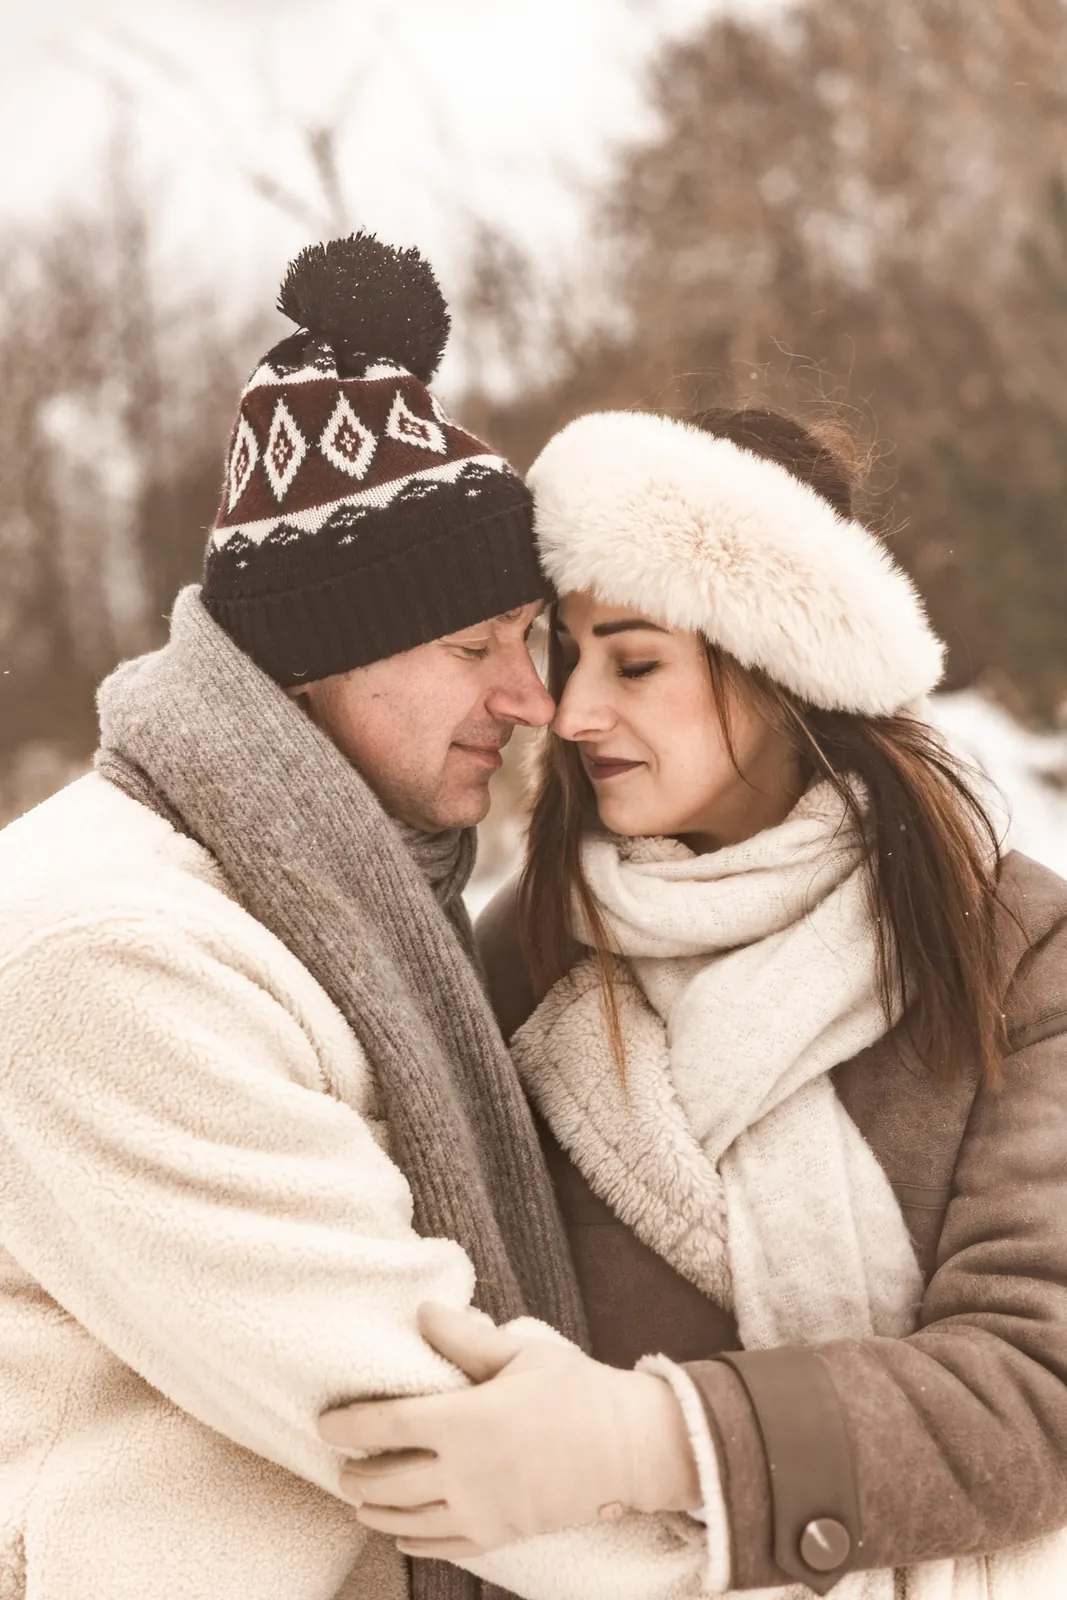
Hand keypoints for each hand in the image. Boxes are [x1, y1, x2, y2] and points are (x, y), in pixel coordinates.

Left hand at [317, 1302, 701, 1559]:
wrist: (630, 1449)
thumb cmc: (577, 1392)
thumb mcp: (521, 1354)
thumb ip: (466, 1339)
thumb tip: (423, 1312)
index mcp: (465, 1421)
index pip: (385, 1425)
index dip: (348, 1425)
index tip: (326, 1423)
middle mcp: (464, 1473)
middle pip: (386, 1479)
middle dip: (355, 1472)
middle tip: (339, 1463)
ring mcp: (480, 1510)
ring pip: (407, 1518)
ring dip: (374, 1508)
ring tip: (358, 1497)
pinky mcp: (500, 1534)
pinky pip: (442, 1545)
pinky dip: (412, 1539)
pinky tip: (400, 1530)